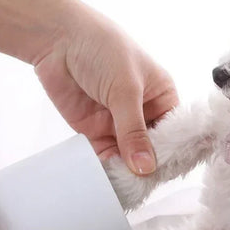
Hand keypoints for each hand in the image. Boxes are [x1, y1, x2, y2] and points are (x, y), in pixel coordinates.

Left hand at [35, 7, 177, 174]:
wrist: (57, 38)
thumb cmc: (103, 50)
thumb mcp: (125, 89)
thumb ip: (134, 131)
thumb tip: (145, 168)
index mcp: (161, 97)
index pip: (173, 131)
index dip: (172, 152)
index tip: (169, 174)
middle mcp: (143, 113)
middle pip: (152, 147)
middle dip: (150, 165)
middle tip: (147, 187)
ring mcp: (119, 123)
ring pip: (129, 155)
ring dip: (128, 171)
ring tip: (130, 190)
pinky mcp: (96, 131)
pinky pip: (106, 155)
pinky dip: (108, 169)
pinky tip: (111, 182)